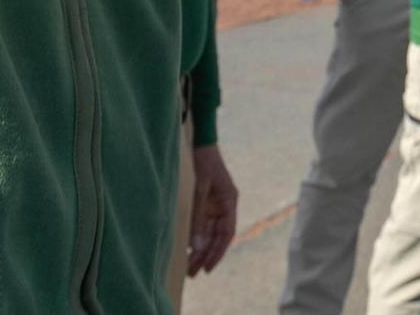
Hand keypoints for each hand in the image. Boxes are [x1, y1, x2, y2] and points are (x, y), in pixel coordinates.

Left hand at [187, 143, 238, 276]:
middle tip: (193, 273)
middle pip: (217, 237)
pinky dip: (196, 238)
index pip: (227, 233)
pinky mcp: (206, 204)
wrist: (201, 146)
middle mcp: (225, 207)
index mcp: (230, 202)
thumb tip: (196, 246)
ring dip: (200, 250)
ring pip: (209, 233)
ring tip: (189, 268)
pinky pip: (202, 226)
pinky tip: (189, 251)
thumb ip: (198, 219)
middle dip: (207, 255)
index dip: (218, 252)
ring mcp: (215, 206)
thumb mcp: (200, 191)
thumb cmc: (204, 165)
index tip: (208, 268)